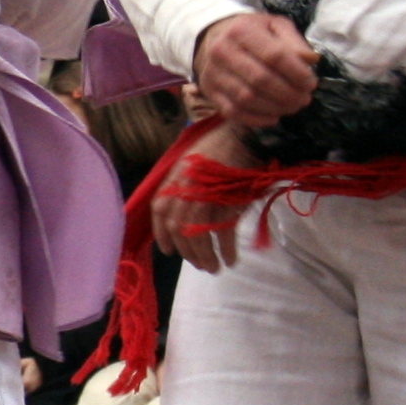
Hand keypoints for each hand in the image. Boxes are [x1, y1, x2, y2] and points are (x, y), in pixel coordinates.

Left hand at [151, 120, 256, 273]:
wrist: (247, 135)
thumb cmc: (222, 148)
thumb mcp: (193, 163)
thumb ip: (183, 187)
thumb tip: (181, 217)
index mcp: (174, 179)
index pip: (159, 211)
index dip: (162, 234)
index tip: (168, 251)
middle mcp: (184, 189)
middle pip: (178, 228)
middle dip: (187, 252)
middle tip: (198, 265)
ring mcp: (205, 195)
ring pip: (198, 234)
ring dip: (205, 256)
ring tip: (213, 268)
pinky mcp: (228, 200)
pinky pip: (223, 232)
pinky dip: (225, 250)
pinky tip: (230, 260)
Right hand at [193, 11, 316, 130]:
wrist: (214, 38)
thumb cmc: (252, 32)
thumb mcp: (275, 26)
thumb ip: (294, 42)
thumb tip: (311, 60)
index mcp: (242, 31)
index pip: (274, 56)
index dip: (297, 73)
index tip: (311, 83)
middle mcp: (222, 51)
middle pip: (260, 80)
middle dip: (288, 94)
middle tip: (304, 99)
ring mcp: (212, 73)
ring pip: (247, 98)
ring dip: (275, 107)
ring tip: (292, 107)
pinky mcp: (209, 91)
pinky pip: (233, 111)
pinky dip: (257, 119)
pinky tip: (273, 117)